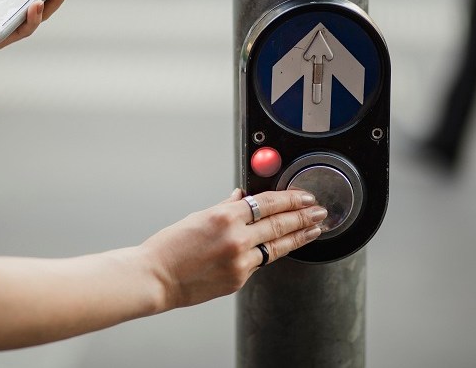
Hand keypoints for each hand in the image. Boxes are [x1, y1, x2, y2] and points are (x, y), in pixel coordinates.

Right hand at [142, 189, 325, 309]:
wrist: (156, 278)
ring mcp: (239, 262)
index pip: (267, 202)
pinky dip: (268, 253)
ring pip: (276, 246)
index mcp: (224, 216)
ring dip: (298, 237)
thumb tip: (242, 197)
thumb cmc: (170, 247)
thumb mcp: (198, 217)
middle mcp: (236, 238)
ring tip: (314, 230)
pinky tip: (279, 247)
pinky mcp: (238, 280)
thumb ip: (225, 207)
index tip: (304, 196)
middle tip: (319, 211)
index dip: (290, 198)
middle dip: (303, 216)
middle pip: (279, 223)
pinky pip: (258, 262)